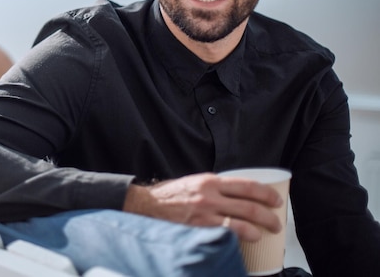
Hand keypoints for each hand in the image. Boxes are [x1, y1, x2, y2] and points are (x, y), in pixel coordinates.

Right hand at [122, 172, 282, 241]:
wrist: (147, 205)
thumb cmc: (171, 195)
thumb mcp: (195, 182)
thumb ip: (214, 187)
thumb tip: (236, 195)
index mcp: (210, 181)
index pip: (247, 185)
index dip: (267, 193)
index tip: (277, 200)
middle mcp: (209, 195)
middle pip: (250, 205)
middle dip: (269, 216)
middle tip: (277, 222)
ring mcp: (205, 214)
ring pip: (242, 222)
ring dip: (259, 230)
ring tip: (265, 234)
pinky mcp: (199, 229)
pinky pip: (226, 235)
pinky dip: (241, 239)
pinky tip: (248, 242)